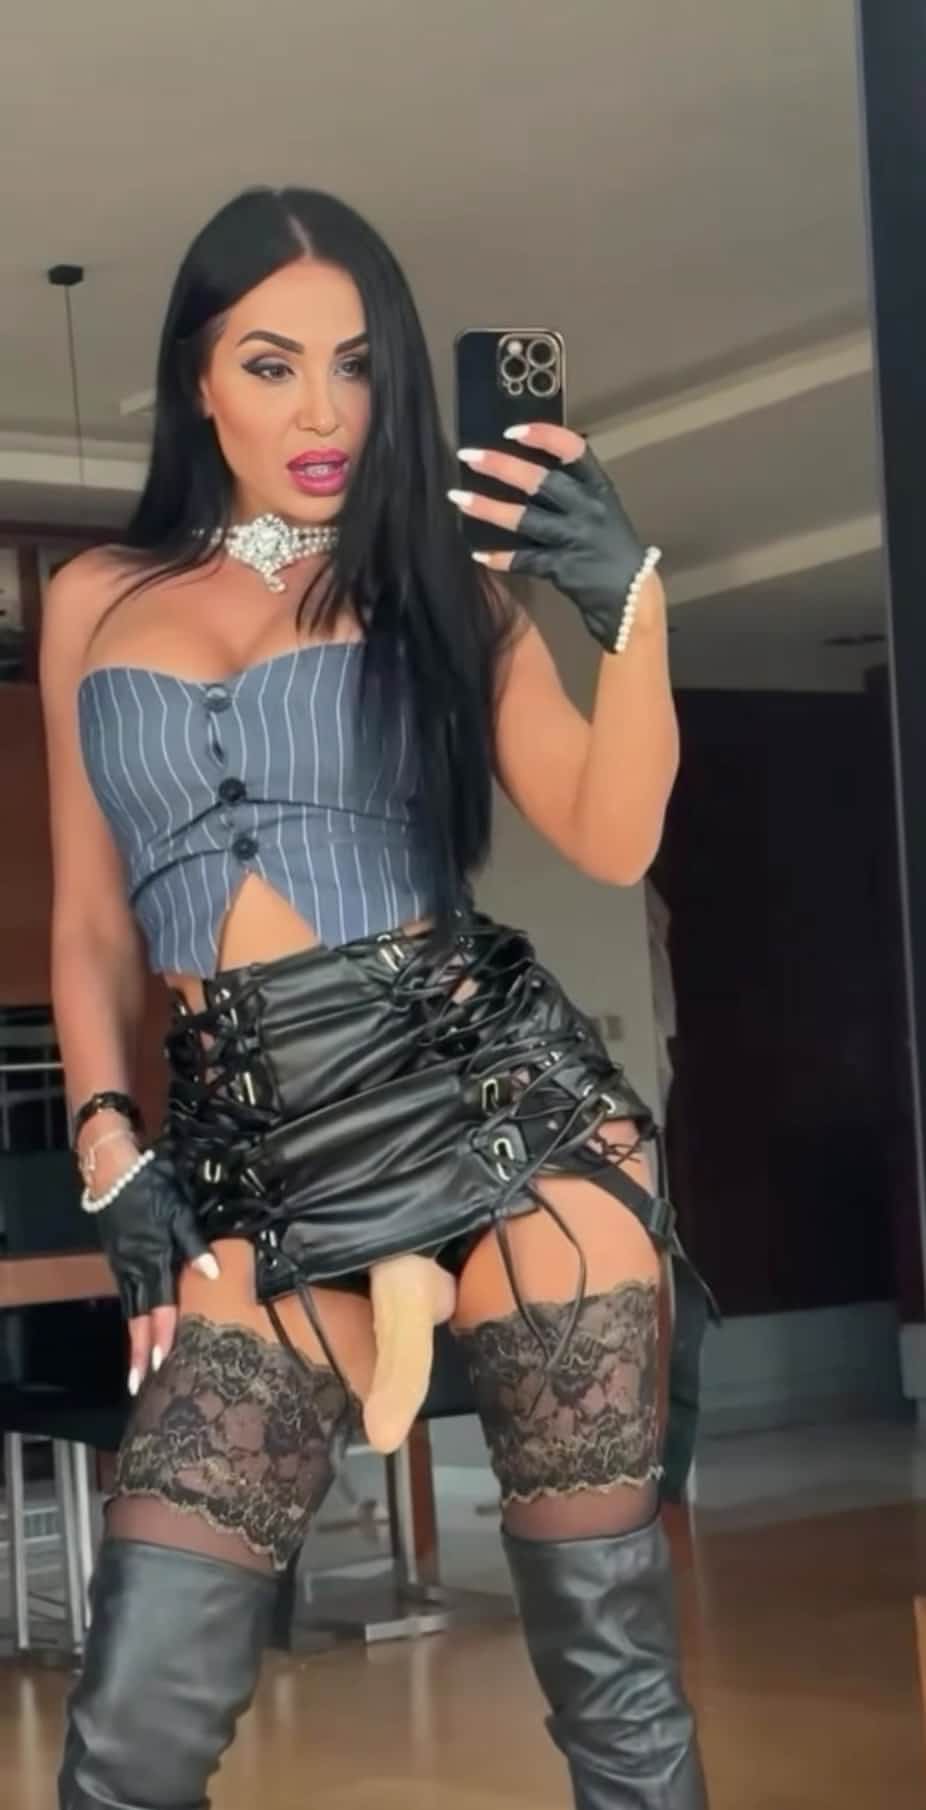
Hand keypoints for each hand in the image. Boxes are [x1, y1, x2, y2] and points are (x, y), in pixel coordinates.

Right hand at [92, 1148, 219, 1393]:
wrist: (114, 1171)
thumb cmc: (151, 1186)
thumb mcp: (178, 1209)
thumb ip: (194, 1244)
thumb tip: (213, 1273)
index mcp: (151, 1258)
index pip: (158, 1305)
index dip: (160, 1334)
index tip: (161, 1363)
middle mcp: (134, 1268)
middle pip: (137, 1317)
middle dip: (139, 1351)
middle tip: (138, 1385)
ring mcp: (124, 1265)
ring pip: (130, 1309)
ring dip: (135, 1339)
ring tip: (139, 1370)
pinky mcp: (121, 1260)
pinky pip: (128, 1296)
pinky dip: (133, 1318)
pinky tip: (139, 1330)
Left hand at [450, 423, 654, 651]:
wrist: (632, 596)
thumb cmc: (610, 549)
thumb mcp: (600, 511)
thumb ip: (571, 491)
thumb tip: (522, 469)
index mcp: (599, 488)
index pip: (573, 450)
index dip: (542, 436)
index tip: (512, 431)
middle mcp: (588, 508)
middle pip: (541, 480)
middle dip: (501, 466)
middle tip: (468, 456)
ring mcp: (576, 538)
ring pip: (525, 519)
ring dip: (488, 508)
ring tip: (458, 498)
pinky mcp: (564, 568)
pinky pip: (525, 560)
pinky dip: (501, 558)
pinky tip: (478, 554)